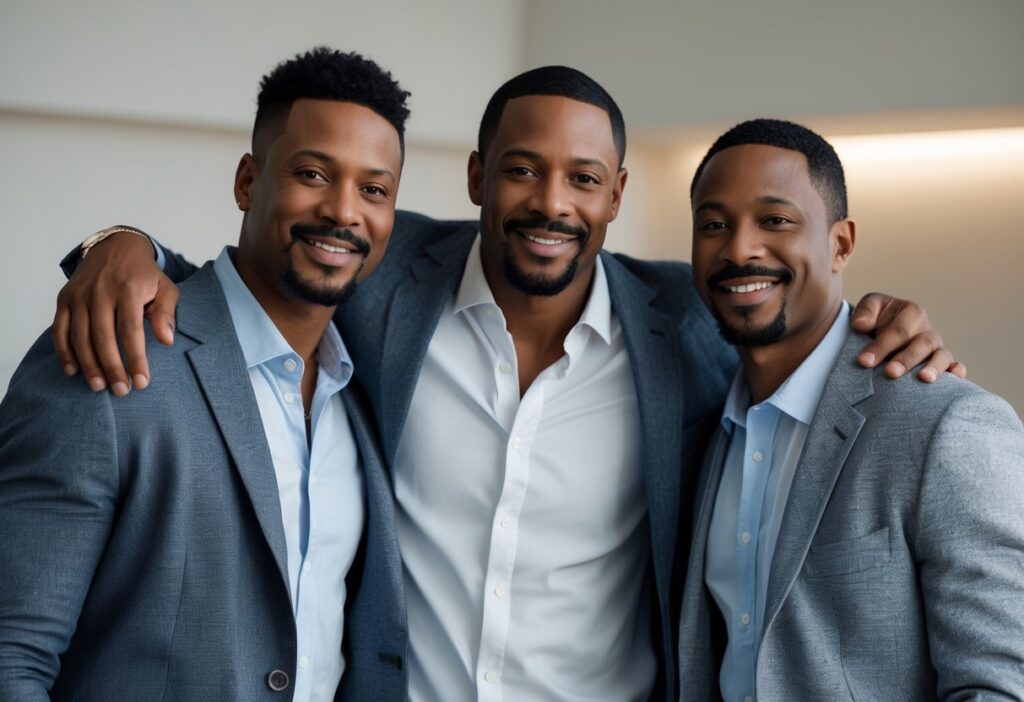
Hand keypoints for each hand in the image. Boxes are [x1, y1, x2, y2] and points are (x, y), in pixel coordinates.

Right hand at [52, 231, 177, 395]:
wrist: (116, 247)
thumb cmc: (145, 275)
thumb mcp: (166, 287)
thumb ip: (167, 313)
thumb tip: (166, 340)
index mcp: (128, 288)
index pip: (131, 330)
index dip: (135, 358)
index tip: (141, 382)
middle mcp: (100, 291)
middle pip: (103, 337)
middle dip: (112, 367)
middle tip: (121, 391)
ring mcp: (79, 295)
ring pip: (80, 336)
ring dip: (89, 365)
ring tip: (100, 386)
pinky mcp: (64, 299)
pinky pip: (60, 329)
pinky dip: (64, 352)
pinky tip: (73, 371)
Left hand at [851, 293, 966, 382]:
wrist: (881, 331)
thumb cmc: (875, 319)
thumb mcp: (869, 307)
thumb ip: (865, 312)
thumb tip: (861, 325)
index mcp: (912, 313)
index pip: (898, 331)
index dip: (881, 346)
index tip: (863, 361)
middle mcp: (926, 330)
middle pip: (922, 344)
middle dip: (906, 359)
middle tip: (890, 373)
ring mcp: (936, 347)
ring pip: (942, 355)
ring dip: (934, 367)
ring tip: (923, 379)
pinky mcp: (942, 363)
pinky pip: (954, 366)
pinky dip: (957, 371)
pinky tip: (955, 377)